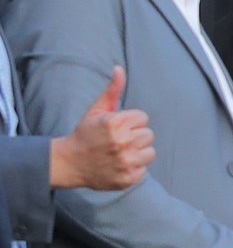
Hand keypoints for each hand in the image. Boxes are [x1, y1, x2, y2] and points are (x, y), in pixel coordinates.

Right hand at [48, 67, 153, 190]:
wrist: (68, 163)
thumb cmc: (86, 134)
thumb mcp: (96, 110)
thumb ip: (112, 90)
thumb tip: (119, 68)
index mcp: (115, 123)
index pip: (143, 118)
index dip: (130, 122)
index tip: (116, 128)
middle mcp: (122, 142)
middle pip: (148, 135)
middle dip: (135, 136)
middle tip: (117, 141)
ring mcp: (125, 162)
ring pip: (150, 152)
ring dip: (137, 152)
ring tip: (119, 153)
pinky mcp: (127, 178)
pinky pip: (144, 169)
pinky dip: (134, 168)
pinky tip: (118, 165)